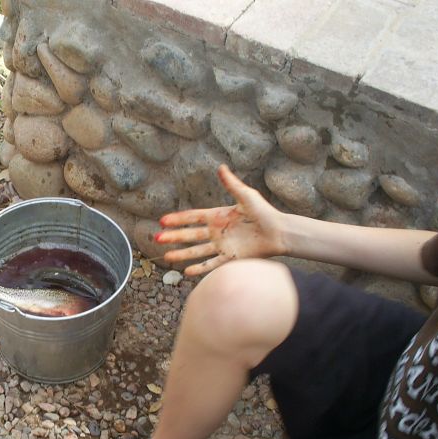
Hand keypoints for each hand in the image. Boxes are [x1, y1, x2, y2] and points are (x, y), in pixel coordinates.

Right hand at [156, 165, 287, 275]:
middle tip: (157, 238)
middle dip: (173, 237)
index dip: (178, 219)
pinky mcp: (231, 258)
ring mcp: (222, 246)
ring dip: (182, 254)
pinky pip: (212, 264)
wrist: (279, 232)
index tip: (163, 220)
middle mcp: (217, 232)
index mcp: (218, 216)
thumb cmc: (264, 212)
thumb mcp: (246, 196)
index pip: (193, 217)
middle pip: (190, 235)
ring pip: (197, 251)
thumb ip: (232, 184)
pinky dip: (200, 268)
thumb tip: (220, 167)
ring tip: (167, 257)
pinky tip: (187, 271)